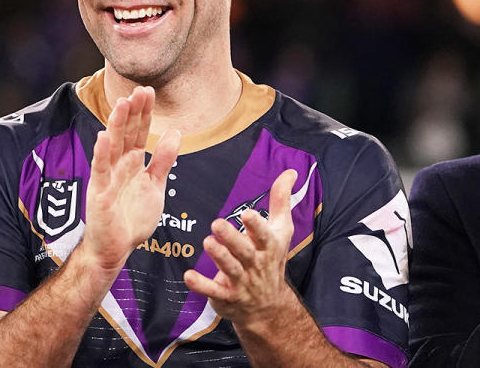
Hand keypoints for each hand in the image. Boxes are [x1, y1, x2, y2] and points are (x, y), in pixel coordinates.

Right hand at [82, 86, 180, 274]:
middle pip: (126, 134)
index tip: (148, 91)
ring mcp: (107, 178)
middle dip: (132, 112)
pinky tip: (103, 137)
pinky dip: (101, 154)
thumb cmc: (132, 219)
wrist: (115, 249)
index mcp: (132, 163)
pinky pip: (100, 171)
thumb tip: (176, 132)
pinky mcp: (98, 193)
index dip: (143, 113)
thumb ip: (163, 160)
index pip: (138, 132)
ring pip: (112, 147)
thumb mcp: (155, 186)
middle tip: (140, 90)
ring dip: (116, 125)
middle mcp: (118, 166)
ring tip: (122, 104)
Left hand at [183, 169, 298, 327]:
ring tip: (207, 242)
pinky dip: (201, 285)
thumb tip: (291, 172)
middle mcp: (255, 264)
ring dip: (218, 257)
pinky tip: (188, 276)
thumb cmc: (271, 259)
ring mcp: (241, 282)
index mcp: (268, 247)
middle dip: (232, 239)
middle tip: (216, 223)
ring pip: (230, 269)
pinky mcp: (226, 296)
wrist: (269, 307)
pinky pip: (213, 291)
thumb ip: (281, 200)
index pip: (264, 235)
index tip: (247, 213)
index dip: (256, 226)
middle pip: (244, 252)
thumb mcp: (281, 231)